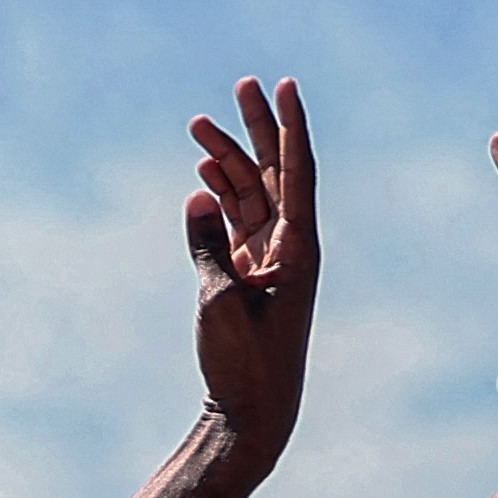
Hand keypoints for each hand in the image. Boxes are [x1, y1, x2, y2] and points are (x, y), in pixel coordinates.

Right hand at [186, 76, 317, 449]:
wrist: (253, 412)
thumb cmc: (246, 363)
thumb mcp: (222, 300)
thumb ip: (208, 245)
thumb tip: (197, 193)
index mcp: (300, 249)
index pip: (297, 173)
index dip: (290, 127)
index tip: (284, 87)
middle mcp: (292, 247)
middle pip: (275, 172)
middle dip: (259, 129)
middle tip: (245, 84)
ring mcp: (271, 259)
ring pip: (251, 194)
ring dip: (227, 162)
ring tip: (199, 127)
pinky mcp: (250, 274)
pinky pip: (238, 222)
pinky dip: (222, 197)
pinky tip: (204, 174)